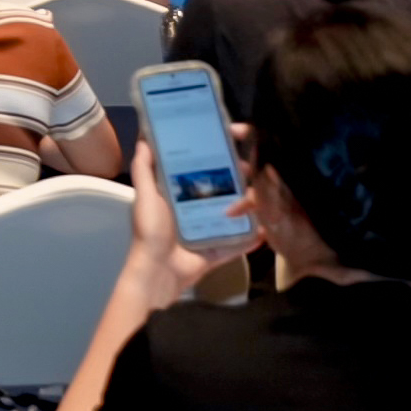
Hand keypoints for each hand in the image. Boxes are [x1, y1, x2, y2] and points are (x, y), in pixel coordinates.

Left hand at [120, 141, 250, 301]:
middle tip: (250, 168)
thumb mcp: (145, 196)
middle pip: (219, 189)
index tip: (231, 138)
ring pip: (232, 214)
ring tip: (263, 193)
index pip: (197, 168)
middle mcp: (193, 210)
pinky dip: (250, 237)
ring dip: (247, 205)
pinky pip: (237, 242)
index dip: (213, 154)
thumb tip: (144, 139)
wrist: (158, 272)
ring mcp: (207, 231)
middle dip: (236, 178)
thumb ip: (144, 170)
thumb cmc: (151, 231)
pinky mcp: (216, 251)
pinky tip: (266, 227)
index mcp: (176, 194)